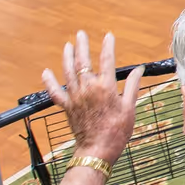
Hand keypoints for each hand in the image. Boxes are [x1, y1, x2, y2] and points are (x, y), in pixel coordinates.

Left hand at [41, 31, 140, 164]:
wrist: (97, 150)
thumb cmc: (117, 131)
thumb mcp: (130, 108)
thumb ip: (133, 86)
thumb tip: (139, 70)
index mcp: (106, 87)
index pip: (107, 60)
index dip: (108, 46)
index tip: (109, 36)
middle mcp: (88, 89)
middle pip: (83, 62)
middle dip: (82, 46)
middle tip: (80, 34)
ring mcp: (75, 97)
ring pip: (68, 72)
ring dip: (66, 57)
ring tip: (67, 45)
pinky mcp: (67, 107)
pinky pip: (55, 92)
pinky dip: (49, 81)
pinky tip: (46, 72)